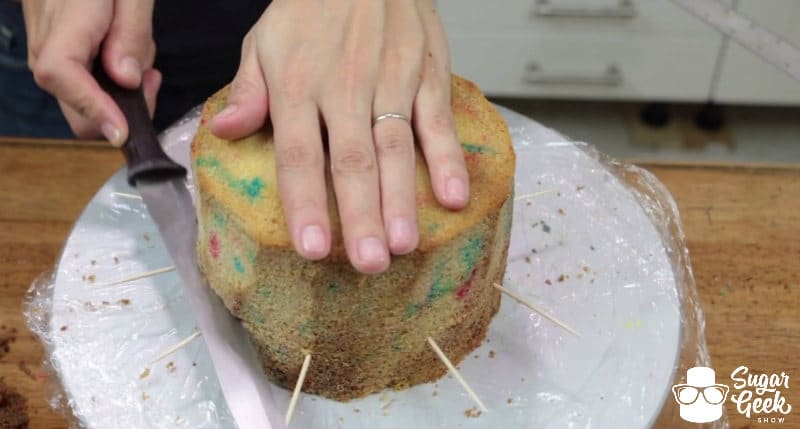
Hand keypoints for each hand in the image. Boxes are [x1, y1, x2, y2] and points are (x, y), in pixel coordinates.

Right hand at [22, 0, 160, 144]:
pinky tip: (125, 60)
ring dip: (118, 96)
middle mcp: (43, 46)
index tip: (123, 132)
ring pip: (81, 102)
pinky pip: (81, 86)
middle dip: (119, 111)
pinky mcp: (50, 57)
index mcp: (65, 23)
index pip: (61, 74)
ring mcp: (42, 54)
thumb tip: (127, 81)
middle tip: (151, 81)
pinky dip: (109, 85)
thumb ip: (131, 34)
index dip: (92, 109)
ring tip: (140, 59)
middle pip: (74, 108)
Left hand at [211, 0, 469, 273]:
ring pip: (396, 148)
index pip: (300, 154)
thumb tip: (223, 133)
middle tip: (369, 263)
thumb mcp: (264, 39)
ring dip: (402, 198)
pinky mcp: (427, 74)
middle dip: (361, 215)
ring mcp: (390, 82)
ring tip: (405, 244)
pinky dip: (448, 159)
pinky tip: (453, 197)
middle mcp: (344, 89)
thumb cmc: (310, 7)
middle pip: (353, 161)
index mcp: (298, 86)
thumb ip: (249, 90)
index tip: (313, 249)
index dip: (306, 204)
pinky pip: (437, 121)